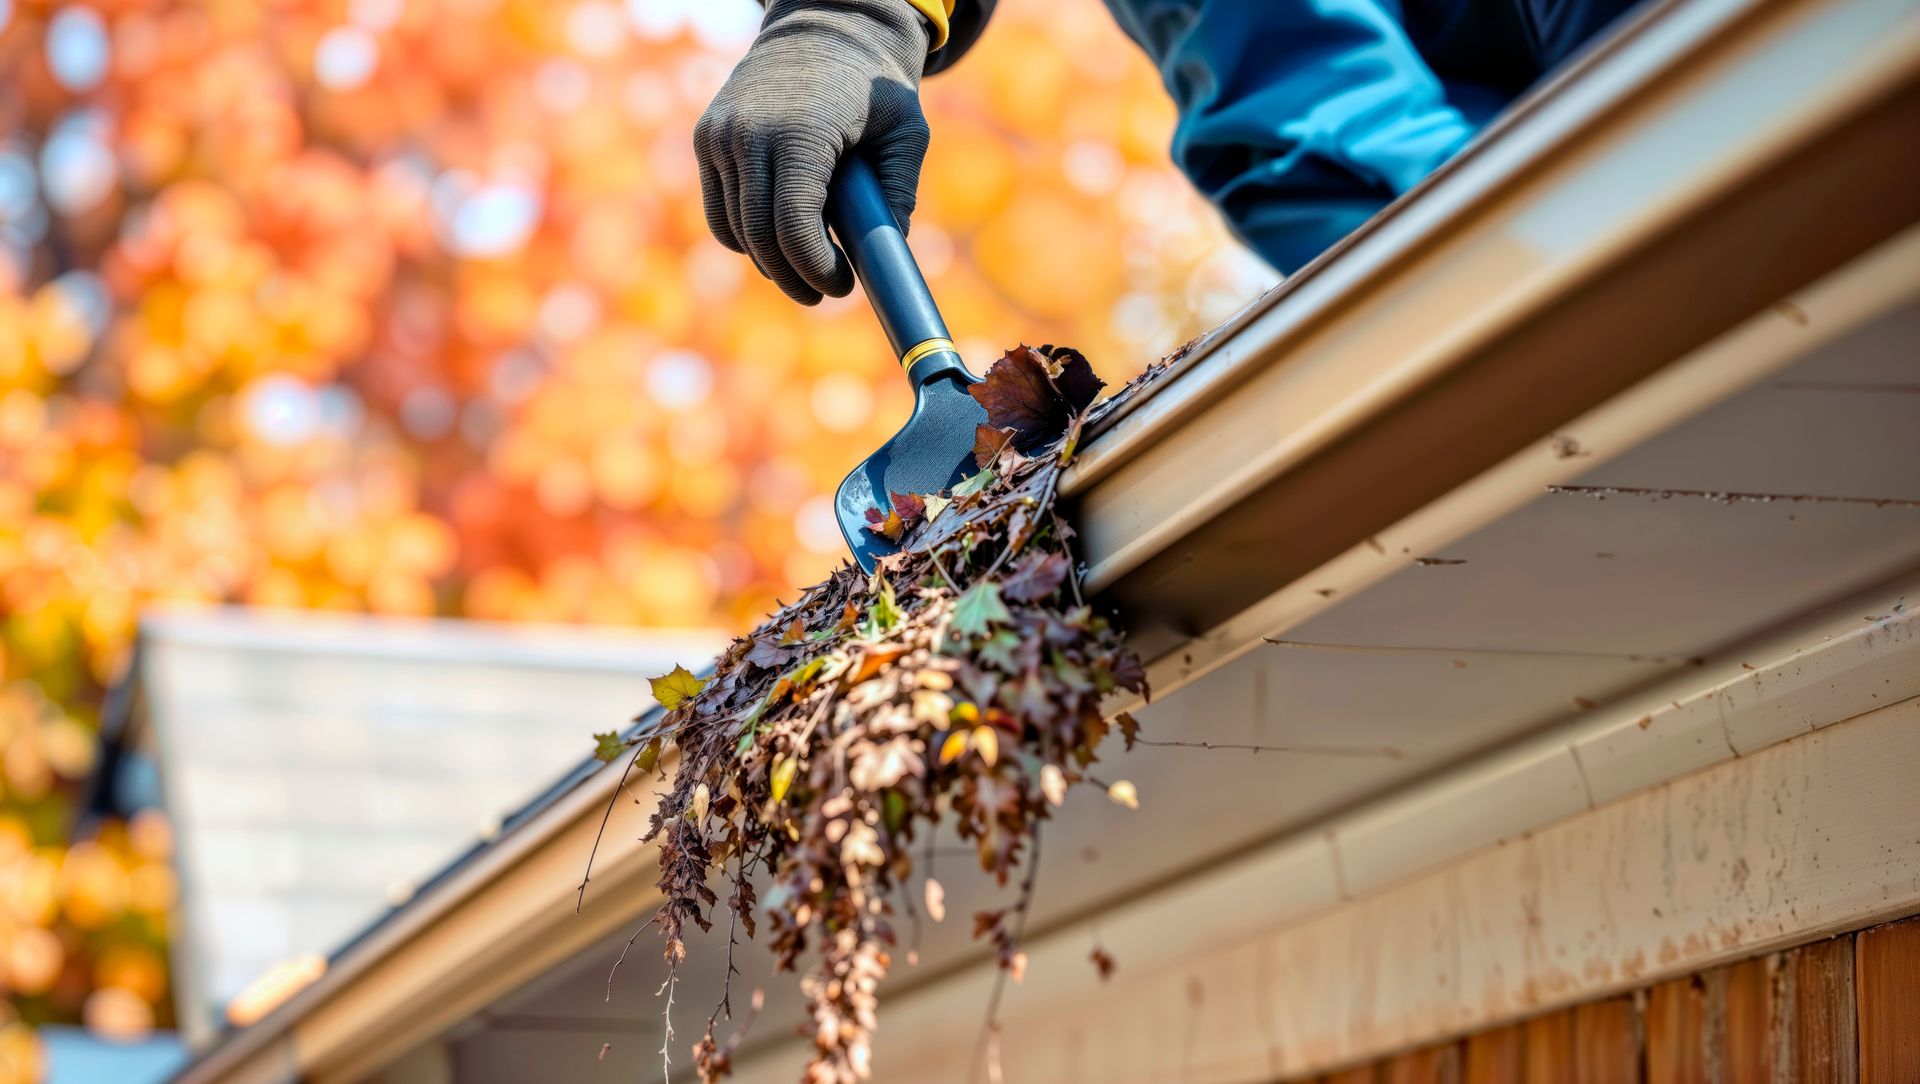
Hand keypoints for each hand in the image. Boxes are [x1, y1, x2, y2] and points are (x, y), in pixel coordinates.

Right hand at [694, 0, 931, 304]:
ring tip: (806, 270)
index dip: (817, 269)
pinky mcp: (706, 138)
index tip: (842, 286)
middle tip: (825, 293)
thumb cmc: (872, 84)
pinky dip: (745, 236)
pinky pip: (719, 211)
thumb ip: (900, 191)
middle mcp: (748, 134)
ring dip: (771, 261)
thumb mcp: (906, 131)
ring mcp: (719, 136)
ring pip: (735, 231)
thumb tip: (889, 253)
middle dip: (795, 277)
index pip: (794, 227)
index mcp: (799, 133)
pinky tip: (779, 242)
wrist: (823, 26)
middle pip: (761, 238)